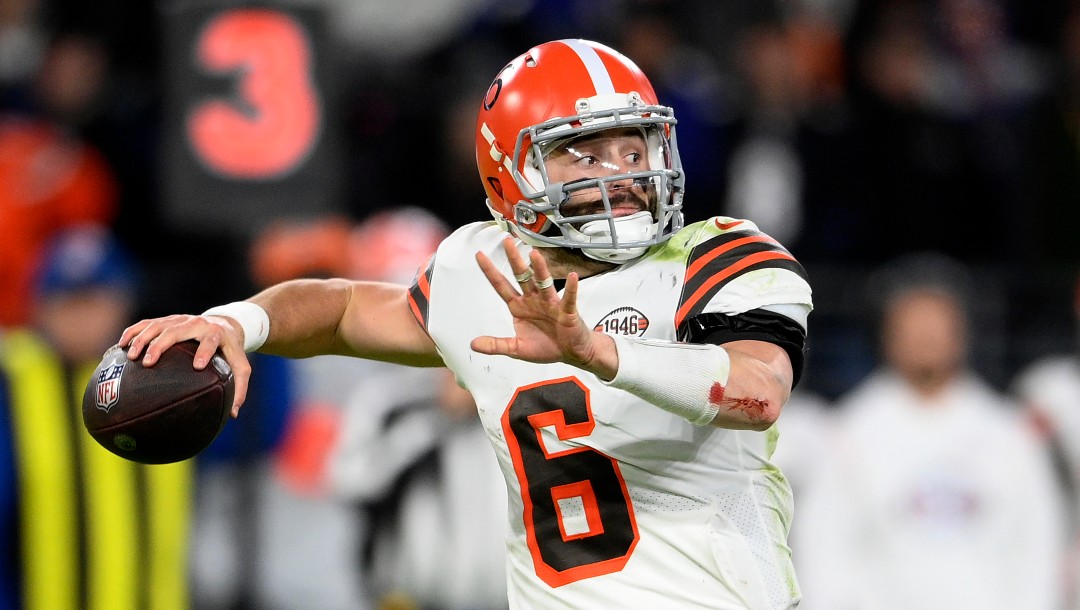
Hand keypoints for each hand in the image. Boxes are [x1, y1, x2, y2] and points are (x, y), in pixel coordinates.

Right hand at [120, 314, 251, 416]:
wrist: (224, 323)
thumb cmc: (230, 350)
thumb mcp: (240, 367)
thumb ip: (239, 388)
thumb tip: (233, 415)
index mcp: (215, 334)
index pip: (211, 341)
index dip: (205, 351)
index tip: (197, 366)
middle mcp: (196, 323)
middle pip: (176, 330)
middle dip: (161, 345)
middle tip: (148, 362)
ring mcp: (179, 319)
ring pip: (157, 325)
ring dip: (142, 338)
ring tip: (131, 356)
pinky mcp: (167, 320)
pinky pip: (146, 323)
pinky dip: (133, 332)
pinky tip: (121, 345)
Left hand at [471, 238, 617, 378]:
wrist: (570, 353)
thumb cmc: (545, 347)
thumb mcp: (516, 349)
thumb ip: (495, 345)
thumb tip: (473, 344)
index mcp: (519, 306)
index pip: (501, 286)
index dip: (490, 271)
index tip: (479, 255)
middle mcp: (533, 300)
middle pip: (522, 277)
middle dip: (514, 260)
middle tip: (507, 242)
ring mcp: (550, 304)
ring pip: (543, 282)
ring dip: (540, 269)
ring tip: (535, 255)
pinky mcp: (567, 311)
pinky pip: (569, 298)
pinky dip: (571, 288)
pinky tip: (572, 277)